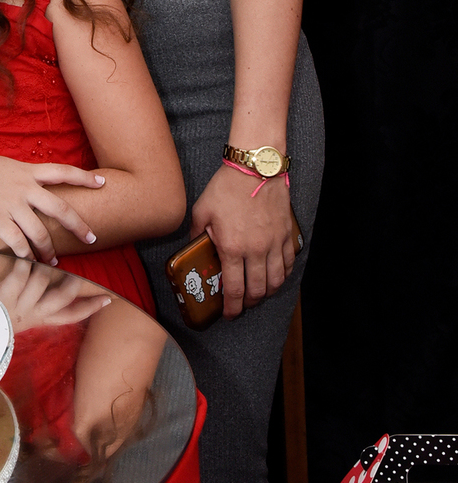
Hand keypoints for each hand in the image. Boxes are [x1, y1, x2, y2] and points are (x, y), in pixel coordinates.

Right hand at [0, 149, 103, 263]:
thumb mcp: (3, 166)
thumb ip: (21, 175)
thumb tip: (33, 182)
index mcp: (27, 171)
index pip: (63, 172)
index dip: (85, 177)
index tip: (103, 182)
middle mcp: (24, 187)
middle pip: (61, 208)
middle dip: (79, 225)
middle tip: (92, 238)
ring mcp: (12, 205)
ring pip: (40, 233)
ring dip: (50, 250)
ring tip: (55, 261)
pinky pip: (18, 244)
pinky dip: (26, 255)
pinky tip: (30, 262)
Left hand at [0, 254, 112, 329]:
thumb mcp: (23, 312)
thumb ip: (41, 300)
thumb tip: (58, 281)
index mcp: (39, 319)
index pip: (71, 315)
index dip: (90, 307)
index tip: (109, 299)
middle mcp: (32, 314)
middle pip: (62, 300)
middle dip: (72, 286)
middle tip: (78, 275)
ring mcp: (19, 305)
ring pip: (42, 281)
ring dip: (40, 267)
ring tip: (36, 257)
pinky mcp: (5, 294)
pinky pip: (21, 273)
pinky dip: (22, 263)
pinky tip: (18, 258)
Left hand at [191, 163, 295, 317]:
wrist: (255, 168)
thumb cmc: (227, 187)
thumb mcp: (202, 210)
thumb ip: (197, 233)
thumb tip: (193, 247)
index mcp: (232, 247)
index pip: (234, 289)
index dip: (232, 307)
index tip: (229, 314)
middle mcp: (256, 250)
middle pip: (257, 290)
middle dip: (249, 303)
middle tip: (242, 305)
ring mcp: (274, 244)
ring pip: (276, 281)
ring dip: (267, 292)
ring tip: (259, 293)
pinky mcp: (286, 235)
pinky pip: (288, 264)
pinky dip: (282, 275)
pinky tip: (275, 275)